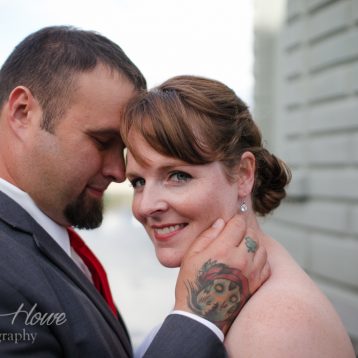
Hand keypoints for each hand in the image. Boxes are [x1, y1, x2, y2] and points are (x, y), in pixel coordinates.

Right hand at [174, 215, 269, 333]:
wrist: (201, 317)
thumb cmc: (193, 284)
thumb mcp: (191, 256)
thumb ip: (208, 236)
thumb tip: (221, 222)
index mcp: (223, 250)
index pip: (239, 224)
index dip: (235, 219)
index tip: (232, 221)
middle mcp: (241, 260)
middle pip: (252, 234)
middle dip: (244, 230)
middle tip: (235, 233)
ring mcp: (251, 273)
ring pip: (261, 248)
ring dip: (253, 243)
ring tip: (241, 247)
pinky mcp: (256, 284)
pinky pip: (266, 264)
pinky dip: (260, 258)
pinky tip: (248, 261)